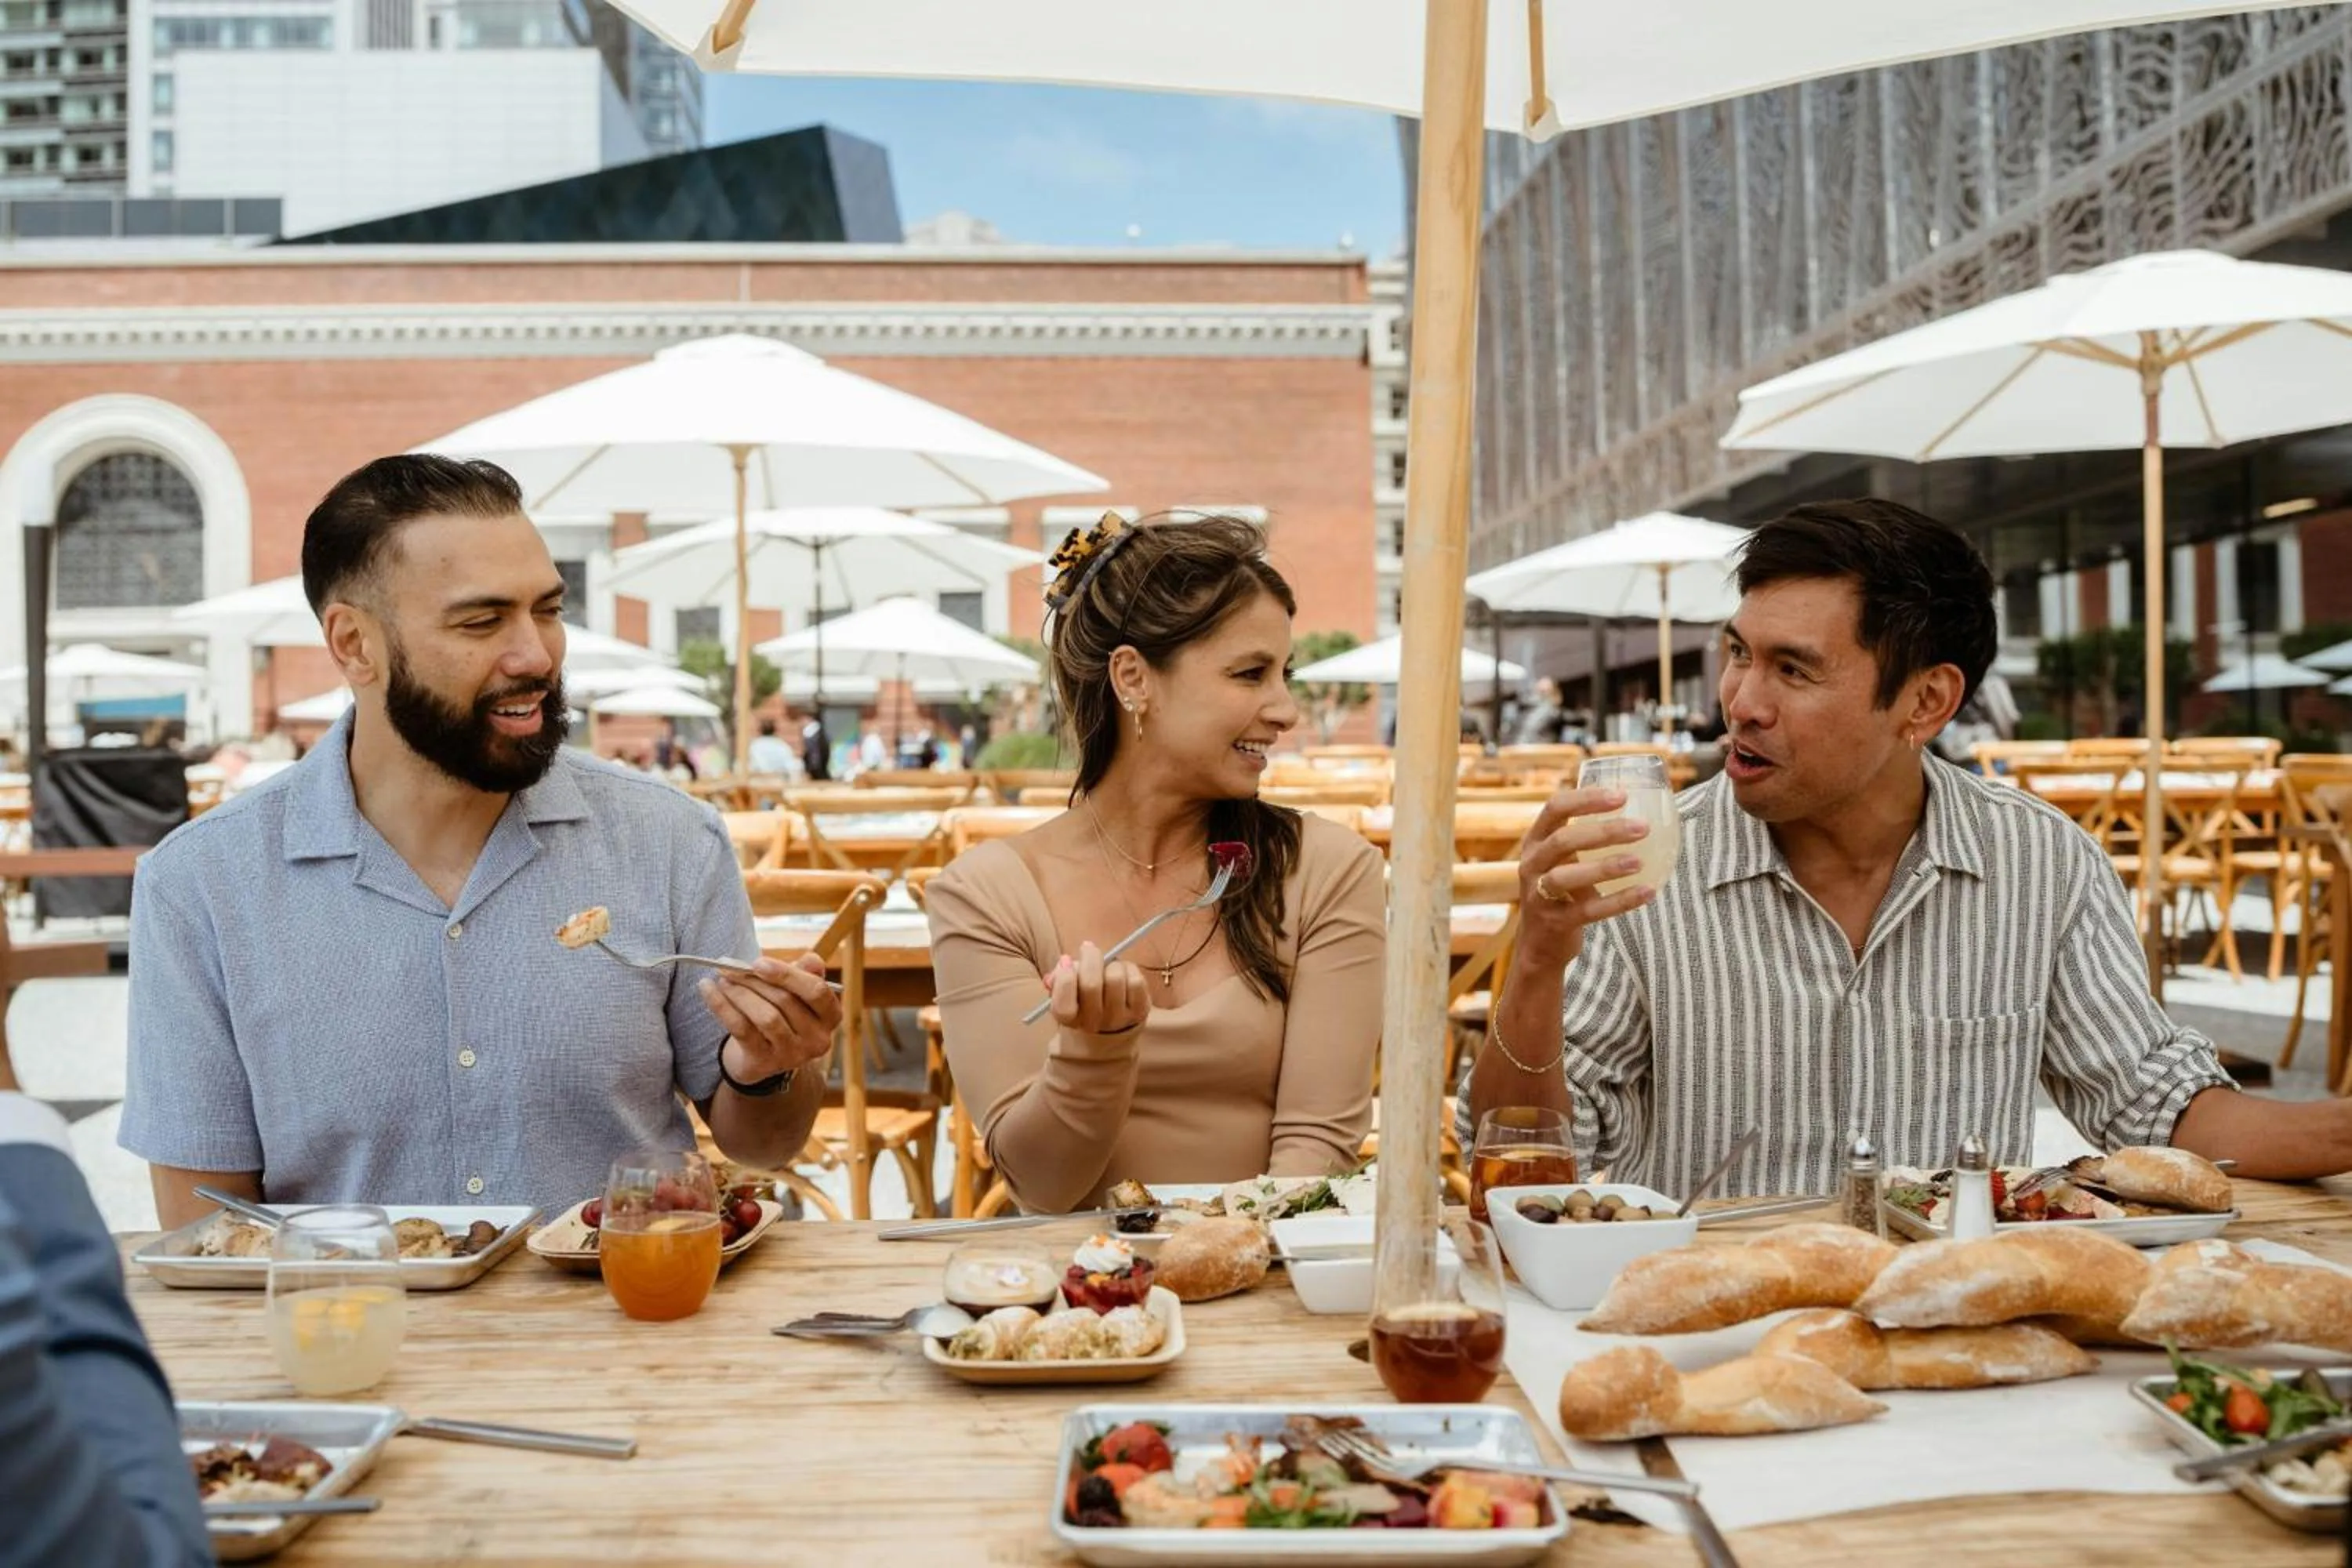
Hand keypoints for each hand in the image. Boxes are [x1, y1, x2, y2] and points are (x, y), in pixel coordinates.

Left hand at [702, 954, 841, 1081]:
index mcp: (830, 1016)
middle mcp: (817, 1039)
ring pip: (765, 1017)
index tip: (758, 963)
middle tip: (731, 967)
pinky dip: (721, 1005)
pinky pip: (741, 1029)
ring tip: (722, 978)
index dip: (788, 975)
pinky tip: (707, 989)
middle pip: (785, 1001)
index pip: (817, 991)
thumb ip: (804, 974)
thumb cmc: (782, 1015)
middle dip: (754, 980)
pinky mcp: (764, 1063)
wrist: (760, 1057)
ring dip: (739, 993)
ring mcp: (792, 1055)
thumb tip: (811, 959)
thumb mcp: (796, 993)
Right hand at [1045, 940, 1151, 1040]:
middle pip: (1091, 985)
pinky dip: (1129, 969)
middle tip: (1088, 948)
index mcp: (1069, 1020)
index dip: (1064, 979)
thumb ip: (1059, 977)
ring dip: (1111, 964)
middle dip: (1089, 959)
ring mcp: (1118, 1018)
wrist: (1111, 1028)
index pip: (1064, 1006)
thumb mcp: (1066, 991)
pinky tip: (1123, 972)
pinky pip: (1135, 981)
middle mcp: (1093, 1023)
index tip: (1066, 959)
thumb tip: (1064, 962)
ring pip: (1115, 978)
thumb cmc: (1084, 1000)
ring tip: (1108, 965)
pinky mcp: (1140, 1011)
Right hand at [1515, 784, 1659, 969]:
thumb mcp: (1566, 860)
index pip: (1555, 808)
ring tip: (1639, 862)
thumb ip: (1588, 840)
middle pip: (1563, 840)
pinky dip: (1619, 901)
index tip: (1622, 795)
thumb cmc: (1563, 891)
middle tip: (1643, 827)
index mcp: (1536, 840)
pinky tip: (1647, 892)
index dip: (1586, 798)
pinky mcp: (1553, 923)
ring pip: (1567, 877)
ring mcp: (1538, 895)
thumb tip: (1643, 816)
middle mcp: (1532, 864)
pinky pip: (1587, 911)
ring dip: (1605, 867)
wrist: (1540, 943)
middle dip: (1604, 831)